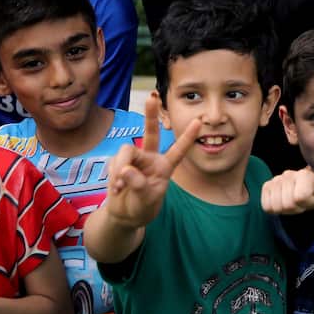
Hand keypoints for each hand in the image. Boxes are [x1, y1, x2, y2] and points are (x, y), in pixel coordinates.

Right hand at [104, 95, 200, 228]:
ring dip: (120, 168)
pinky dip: (113, 176)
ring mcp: (134, 160)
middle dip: (150, 115)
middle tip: (152, 97)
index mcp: (164, 167)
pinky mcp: (118, 163)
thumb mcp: (146, 200)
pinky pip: (114, 163)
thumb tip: (126, 169)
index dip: (188, 137)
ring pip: (126, 152)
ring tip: (120, 186)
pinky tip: (116, 189)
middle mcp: (150, 159)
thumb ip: (139, 184)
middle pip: (151, 133)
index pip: (178, 150)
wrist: (124, 216)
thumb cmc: (142, 207)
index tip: (199, 122)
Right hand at [261, 168, 313, 214]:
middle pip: (288, 204)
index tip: (311, 197)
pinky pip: (266, 205)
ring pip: (277, 206)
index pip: (301, 196)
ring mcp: (275, 181)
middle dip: (297, 207)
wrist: (299, 189)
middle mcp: (288, 175)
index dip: (307, 201)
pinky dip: (275, 206)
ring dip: (286, 207)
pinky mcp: (265, 188)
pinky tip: (282, 200)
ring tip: (293, 201)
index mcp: (304, 175)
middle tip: (302, 201)